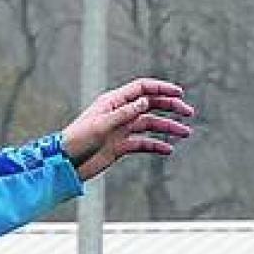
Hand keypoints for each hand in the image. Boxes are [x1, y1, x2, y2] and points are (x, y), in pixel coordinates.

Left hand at [61, 78, 194, 180]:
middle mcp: (118, 114)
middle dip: (170, 106)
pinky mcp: (120, 146)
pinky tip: (168, 149)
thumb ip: (124, 114)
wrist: (65, 163)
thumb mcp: (101, 126)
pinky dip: (156, 145)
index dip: (161, 89)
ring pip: (150, 124)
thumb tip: (145, 101)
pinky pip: (143, 143)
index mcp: (112, 103)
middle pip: (149, 105)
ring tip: (185, 132)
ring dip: (168, 127)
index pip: (141, 89)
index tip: (179, 94)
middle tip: (188, 112)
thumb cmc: (77, 141)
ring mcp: (120, 130)